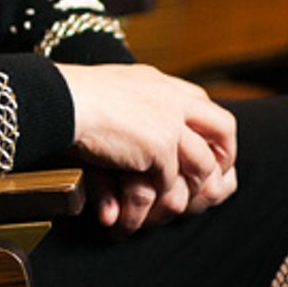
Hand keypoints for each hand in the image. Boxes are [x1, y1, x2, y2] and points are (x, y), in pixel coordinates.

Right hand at [56, 63, 237, 232]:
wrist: (62, 99)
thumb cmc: (72, 95)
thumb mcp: (112, 90)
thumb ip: (133, 102)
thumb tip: (137, 124)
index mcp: (158, 81)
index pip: (200, 102)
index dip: (207, 129)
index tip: (203, 149)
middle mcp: (172, 97)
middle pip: (223, 126)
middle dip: (225, 155)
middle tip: (214, 179)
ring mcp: (170, 122)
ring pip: (205, 163)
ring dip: (194, 187)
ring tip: (181, 204)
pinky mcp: (160, 148)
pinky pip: (174, 183)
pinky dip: (162, 199)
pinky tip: (148, 204)